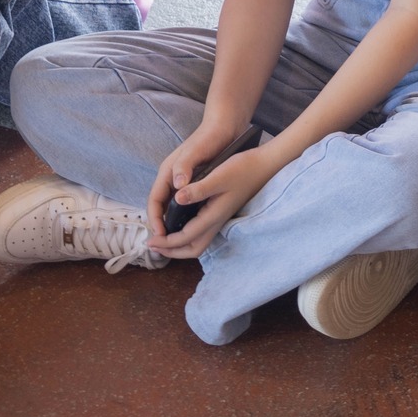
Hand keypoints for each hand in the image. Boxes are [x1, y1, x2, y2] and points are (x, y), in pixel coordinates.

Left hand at [148, 136, 277, 259]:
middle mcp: (217, 220)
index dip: (167, 242)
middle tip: (154, 246)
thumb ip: (199, 189)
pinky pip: (202, 232)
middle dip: (172, 251)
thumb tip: (178, 199)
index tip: (150, 241)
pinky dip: (187, 235)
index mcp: (213, 215)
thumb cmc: (244, 168)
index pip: (186, 237)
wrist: (266, 165)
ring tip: (163, 239)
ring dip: (179, 245)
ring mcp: (221, 217)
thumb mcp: (219, 176)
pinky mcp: (222, 211)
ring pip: (198, 241)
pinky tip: (180, 224)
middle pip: (193, 248)